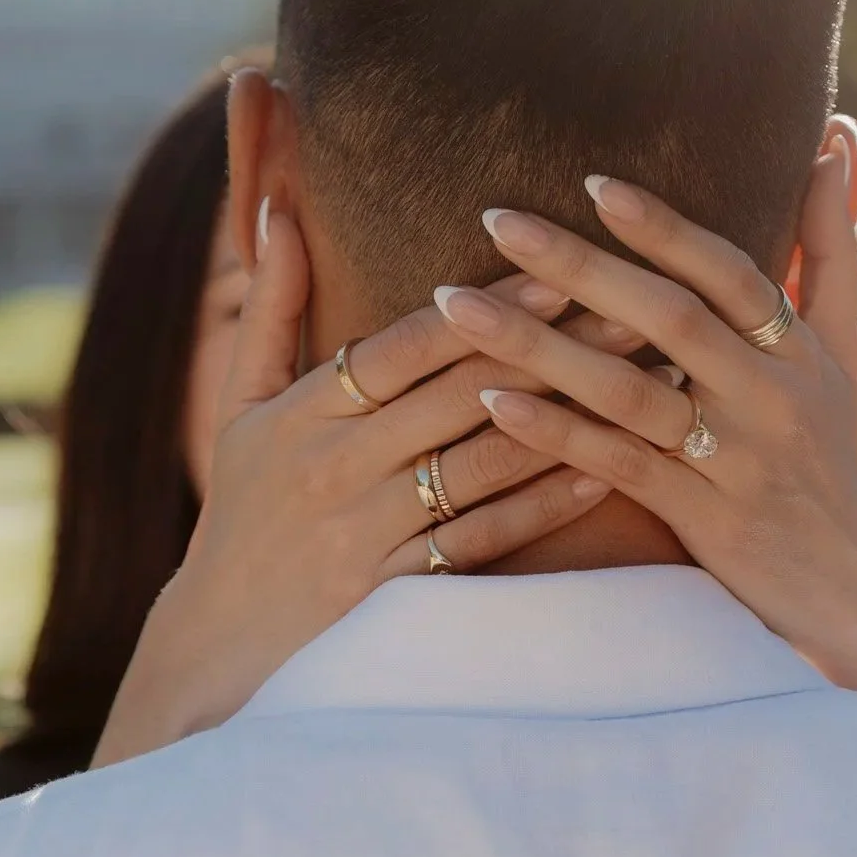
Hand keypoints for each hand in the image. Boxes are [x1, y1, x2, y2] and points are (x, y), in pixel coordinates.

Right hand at [91, 201, 641, 766]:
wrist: (217, 651)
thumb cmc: (240, 513)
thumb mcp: (240, 408)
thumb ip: (270, 307)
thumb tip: (279, 205)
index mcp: (303, 415)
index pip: (405, 349)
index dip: (484, 308)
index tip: (557, 267)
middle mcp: (337, 469)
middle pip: (459, 397)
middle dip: (552, 347)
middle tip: (634, 308)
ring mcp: (369, 535)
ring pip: (482, 466)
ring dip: (568, 421)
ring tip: (639, 383)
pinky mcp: (398, 595)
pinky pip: (482, 541)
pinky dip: (542, 507)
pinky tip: (603, 474)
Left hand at [438, 119, 856, 705]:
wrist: (854, 593)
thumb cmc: (834, 451)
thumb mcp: (842, 349)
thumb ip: (830, 246)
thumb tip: (837, 138)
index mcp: (799, 349)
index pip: (732, 272)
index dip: (666, 228)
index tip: (593, 183)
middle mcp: (770, 398)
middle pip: (669, 320)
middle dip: (579, 266)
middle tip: (495, 219)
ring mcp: (734, 461)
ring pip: (629, 393)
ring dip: (538, 344)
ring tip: (455, 304)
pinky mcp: (702, 522)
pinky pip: (618, 467)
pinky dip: (555, 432)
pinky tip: (492, 400)